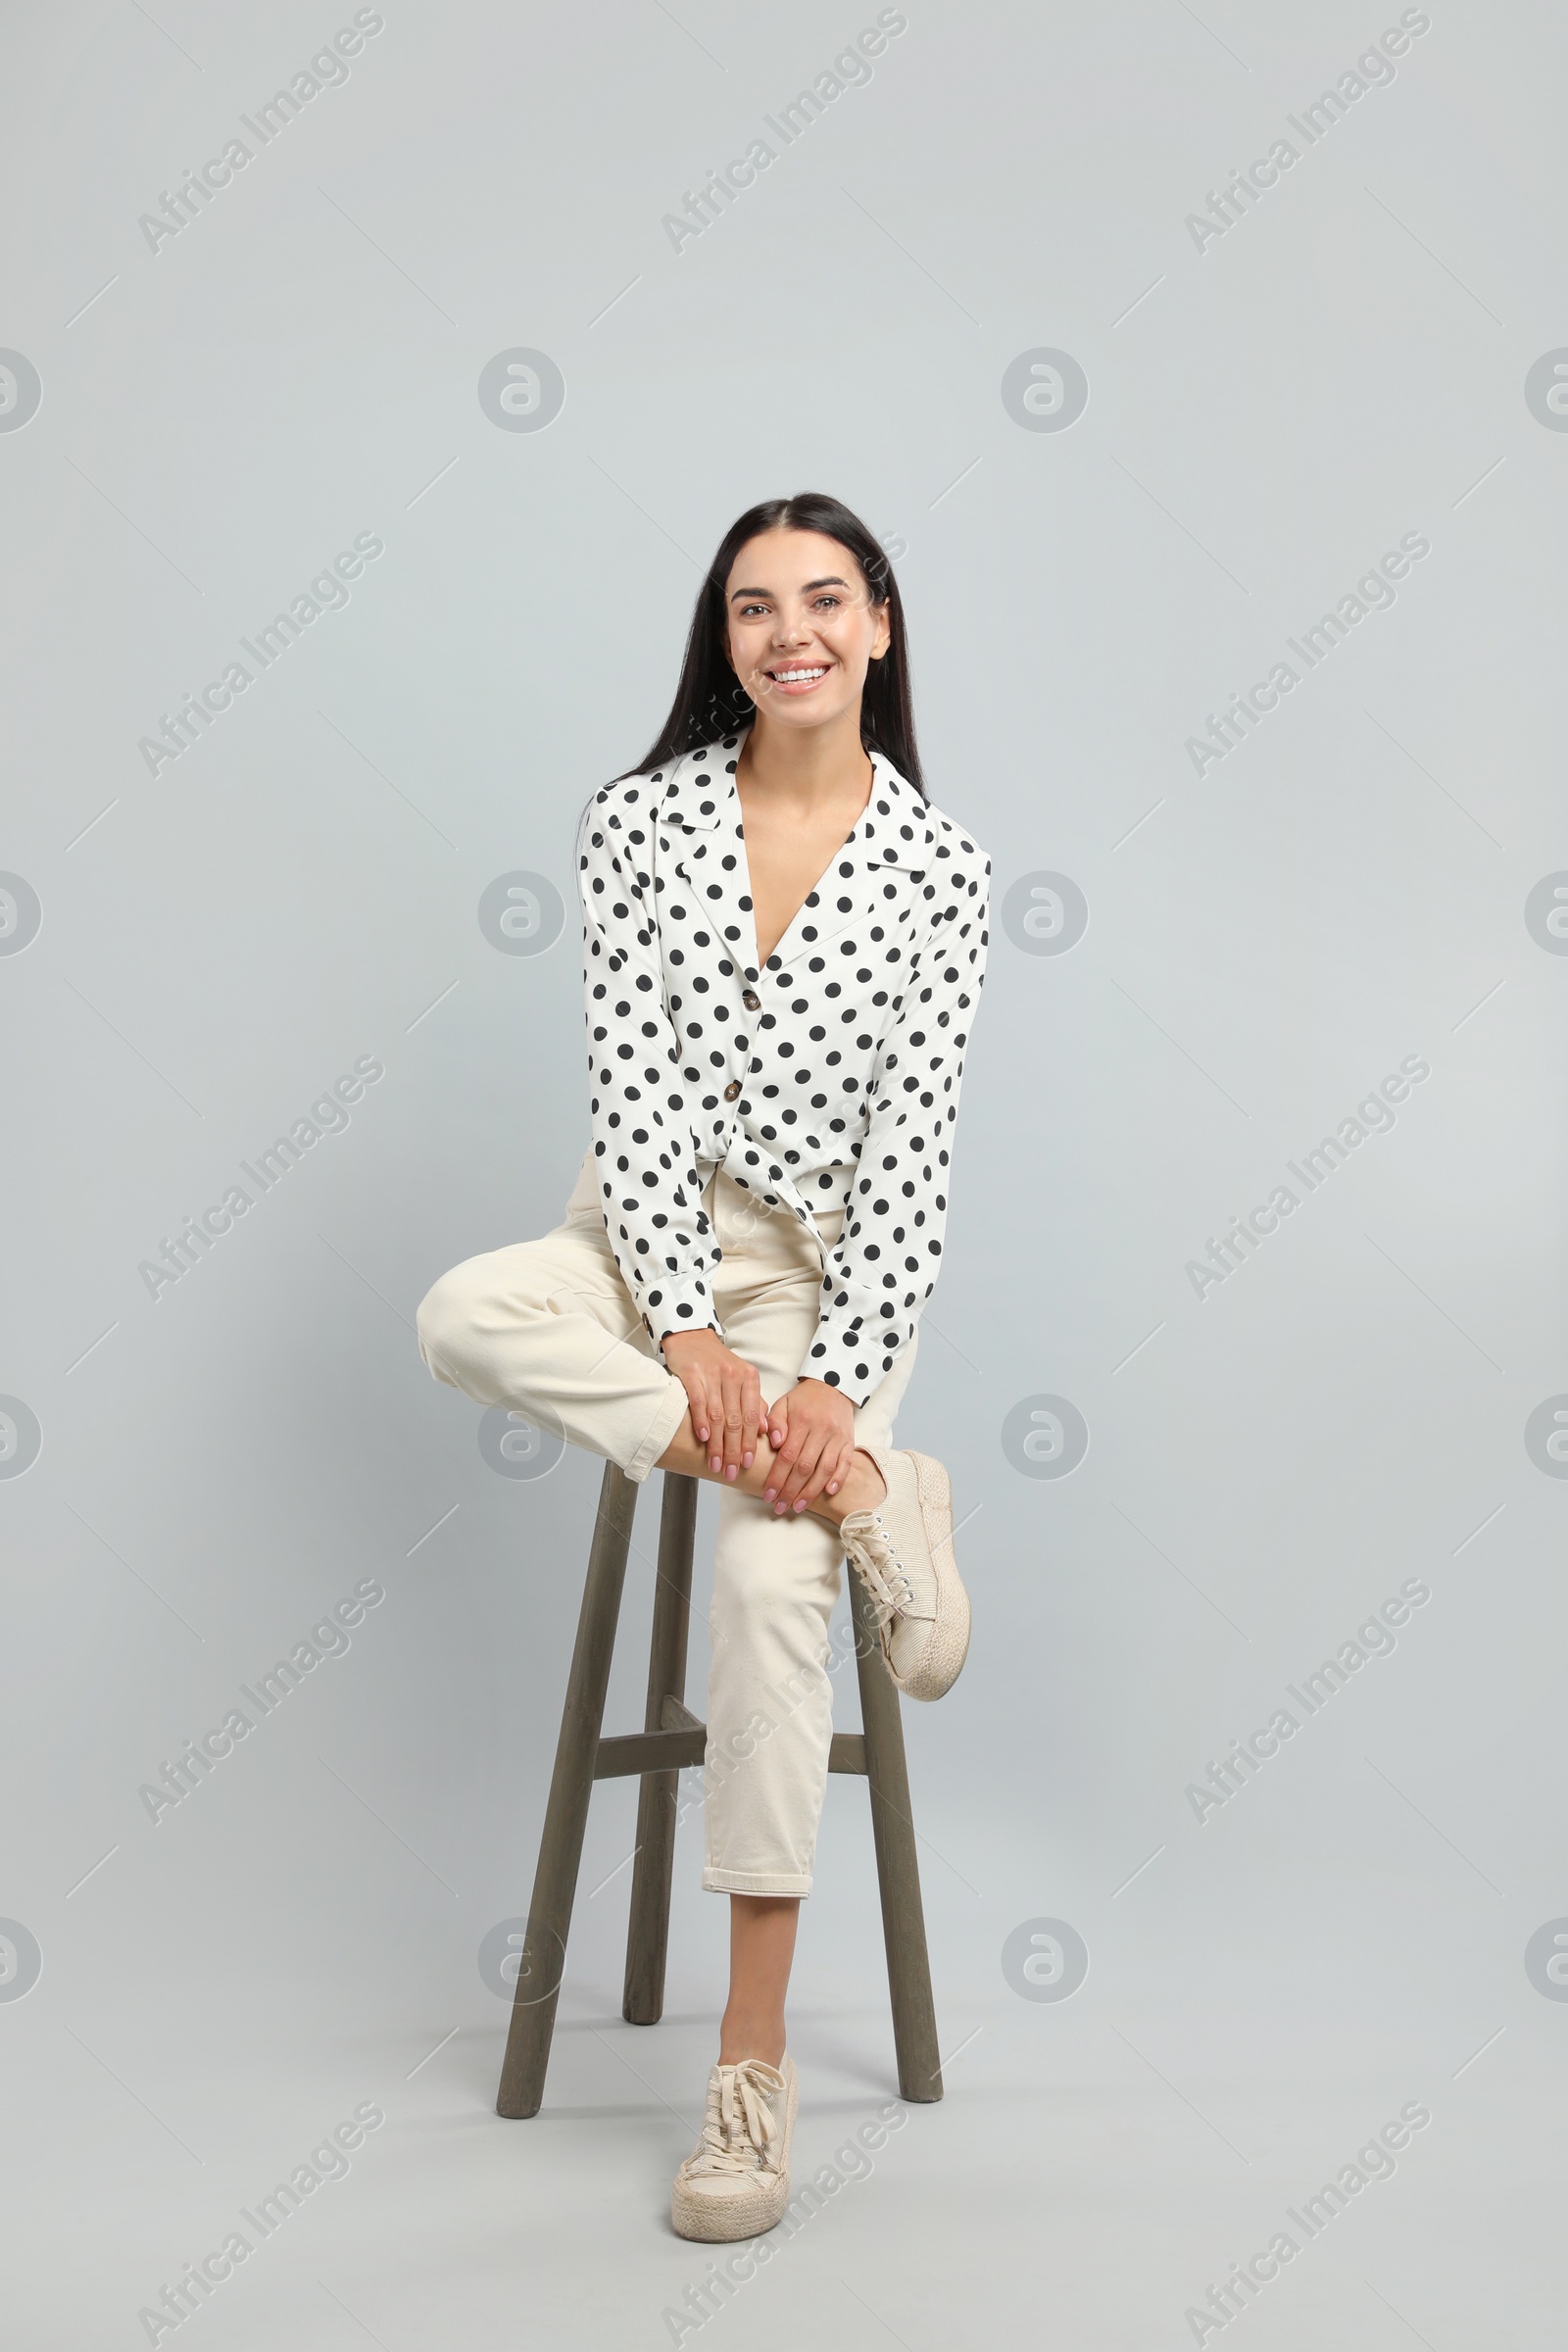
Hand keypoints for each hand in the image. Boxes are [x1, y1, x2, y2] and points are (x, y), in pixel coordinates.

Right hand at [661, 1328, 766, 1479]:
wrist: (691, 1337)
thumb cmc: (717, 1362)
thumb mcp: (741, 1379)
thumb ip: (753, 1403)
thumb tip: (765, 1431)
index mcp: (749, 1378)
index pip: (752, 1416)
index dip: (750, 1443)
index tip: (748, 1464)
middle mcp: (733, 1375)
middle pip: (736, 1420)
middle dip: (734, 1450)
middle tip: (732, 1471)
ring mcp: (712, 1374)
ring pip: (718, 1415)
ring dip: (717, 1444)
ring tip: (717, 1464)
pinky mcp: (692, 1373)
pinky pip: (698, 1402)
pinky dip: (701, 1422)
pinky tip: (703, 1439)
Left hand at [761, 1379, 856, 1516]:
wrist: (833, 1385)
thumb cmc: (803, 1400)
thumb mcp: (783, 1404)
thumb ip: (775, 1422)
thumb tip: (774, 1443)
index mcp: (802, 1421)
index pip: (787, 1455)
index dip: (777, 1478)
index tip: (768, 1494)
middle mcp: (821, 1430)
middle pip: (805, 1467)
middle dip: (790, 1490)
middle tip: (779, 1507)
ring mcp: (838, 1437)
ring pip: (825, 1469)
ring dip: (811, 1491)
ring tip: (798, 1506)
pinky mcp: (850, 1441)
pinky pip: (846, 1463)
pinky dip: (838, 1479)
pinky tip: (828, 1492)